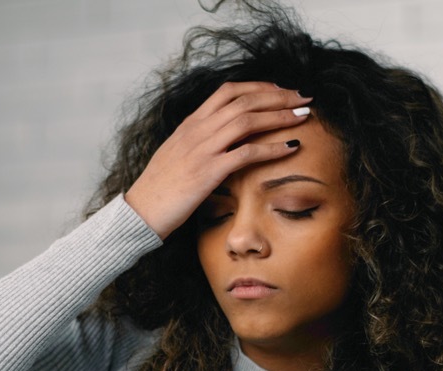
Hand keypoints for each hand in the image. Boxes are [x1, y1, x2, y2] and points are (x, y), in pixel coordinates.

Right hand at [124, 82, 310, 239]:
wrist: (139, 212)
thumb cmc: (159, 190)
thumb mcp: (176, 156)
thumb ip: (198, 143)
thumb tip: (220, 140)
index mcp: (190, 124)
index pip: (228, 91)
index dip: (258, 86)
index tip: (279, 90)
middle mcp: (197, 130)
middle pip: (244, 100)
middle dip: (278, 96)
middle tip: (303, 98)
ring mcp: (202, 150)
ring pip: (248, 120)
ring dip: (280, 116)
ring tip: (304, 116)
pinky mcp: (208, 172)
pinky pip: (247, 154)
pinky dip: (272, 148)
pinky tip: (291, 147)